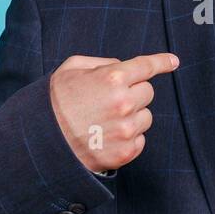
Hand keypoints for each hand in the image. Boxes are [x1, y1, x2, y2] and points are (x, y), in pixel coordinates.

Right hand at [49, 53, 178, 171]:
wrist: (41, 143)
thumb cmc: (53, 103)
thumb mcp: (70, 69)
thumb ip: (100, 63)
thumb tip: (122, 67)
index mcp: (112, 78)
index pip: (146, 66)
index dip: (161, 62)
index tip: (173, 61)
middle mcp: (124, 103)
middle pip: (147, 92)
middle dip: (133, 93)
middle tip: (109, 101)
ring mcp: (127, 129)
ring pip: (146, 117)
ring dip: (132, 117)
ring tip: (104, 122)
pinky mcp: (126, 152)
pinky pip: (140, 139)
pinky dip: (128, 138)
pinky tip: (106, 137)